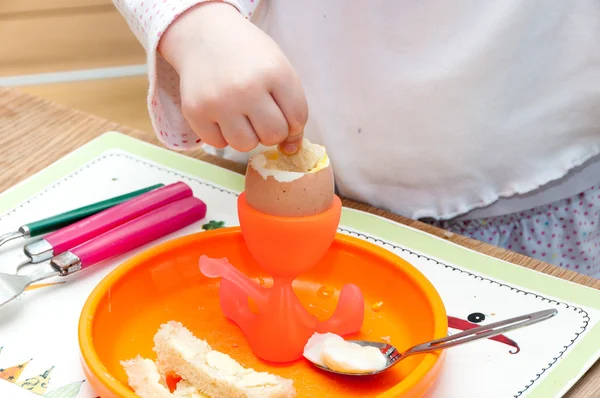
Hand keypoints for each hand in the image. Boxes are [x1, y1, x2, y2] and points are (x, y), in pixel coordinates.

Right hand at [159, 2, 307, 153]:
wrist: (204, 34)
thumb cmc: (248, 55)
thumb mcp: (278, 67)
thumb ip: (292, 106)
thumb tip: (291, 149)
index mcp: (275, 72)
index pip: (297, 118)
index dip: (294, 125)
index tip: (285, 117)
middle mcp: (247, 88)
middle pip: (273, 135)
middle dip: (272, 132)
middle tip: (262, 116)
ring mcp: (219, 101)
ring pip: (246, 145)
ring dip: (247, 136)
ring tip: (241, 116)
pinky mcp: (195, 112)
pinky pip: (218, 143)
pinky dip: (223, 135)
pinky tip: (221, 115)